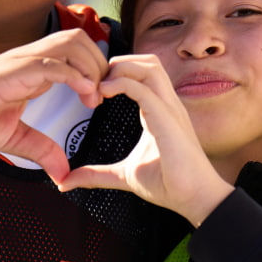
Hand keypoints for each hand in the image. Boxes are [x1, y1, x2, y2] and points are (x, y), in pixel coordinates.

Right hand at [0, 29, 107, 179]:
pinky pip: (51, 63)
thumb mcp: (13, 139)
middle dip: (100, 63)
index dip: (95, 70)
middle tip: (102, 97)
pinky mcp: (10, 71)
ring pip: (70, 43)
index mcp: (33, 70)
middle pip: (79, 39)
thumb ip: (41, 149)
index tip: (100, 100)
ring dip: (90, 66)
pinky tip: (84, 94)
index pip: (76, 52)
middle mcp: (29, 59)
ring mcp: (20, 62)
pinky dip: (74, 74)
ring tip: (93, 97)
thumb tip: (64, 174)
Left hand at [55, 55, 231, 225]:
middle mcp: (167, 104)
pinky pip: (145, 89)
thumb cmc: (169, 184)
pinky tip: (105, 92)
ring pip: (150, 66)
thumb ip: (96, 174)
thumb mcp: (124, 175)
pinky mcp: (168, 120)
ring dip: (122, 67)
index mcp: (159, 111)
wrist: (195, 200)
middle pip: (148, 61)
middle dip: (120, 61)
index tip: (94, 88)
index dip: (118, 71)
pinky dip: (123, 83)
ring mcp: (170, 109)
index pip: (143, 73)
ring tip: (100, 84)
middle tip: (96, 80)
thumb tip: (66, 181)